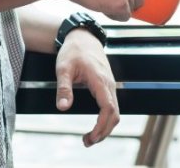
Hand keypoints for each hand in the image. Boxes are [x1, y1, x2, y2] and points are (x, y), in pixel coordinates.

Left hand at [54, 28, 119, 145]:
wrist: (83, 37)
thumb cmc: (73, 51)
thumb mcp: (63, 68)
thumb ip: (64, 88)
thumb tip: (63, 107)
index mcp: (100, 81)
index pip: (108, 109)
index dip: (101, 126)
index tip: (90, 136)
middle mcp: (109, 84)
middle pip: (115, 114)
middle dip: (103, 132)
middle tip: (87, 142)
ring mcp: (110, 85)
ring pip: (115, 112)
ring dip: (105, 127)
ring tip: (89, 138)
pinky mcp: (108, 86)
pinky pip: (112, 106)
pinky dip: (106, 119)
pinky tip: (95, 125)